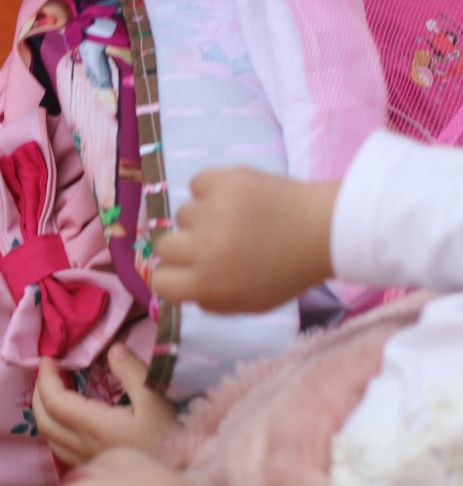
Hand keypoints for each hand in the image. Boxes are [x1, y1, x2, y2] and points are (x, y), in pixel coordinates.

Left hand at [33, 346, 177, 466]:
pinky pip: (61, 449)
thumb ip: (132, 371)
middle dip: (38, 393)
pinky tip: (67, 420)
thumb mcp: (156, 397)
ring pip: (50, 438)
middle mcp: (84, 445)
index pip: (54, 402)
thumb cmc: (172, 436)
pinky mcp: (94, 467)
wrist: (186, 475)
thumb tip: (113, 350)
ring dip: (43, 412)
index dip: (45, 378)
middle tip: (46, 372)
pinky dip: (55, 429)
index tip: (48, 359)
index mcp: (95, 426)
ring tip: (52, 392)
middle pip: (44, 420)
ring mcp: (87, 459)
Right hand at [151, 167, 338, 312]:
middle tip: (209, 241)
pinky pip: (198, 183)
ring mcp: (211, 212)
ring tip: (234, 218)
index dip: (172, 274)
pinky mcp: (224, 181)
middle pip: (163, 245)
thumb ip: (208, 301)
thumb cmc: (289, 271)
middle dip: (183, 246)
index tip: (188, 268)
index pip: (159, 280)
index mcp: (207, 284)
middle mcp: (202, 249)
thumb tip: (182, 287)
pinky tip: (233, 197)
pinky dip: (211, 188)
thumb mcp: (249, 305)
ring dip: (202, 217)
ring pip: (183, 214)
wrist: (326, 230)